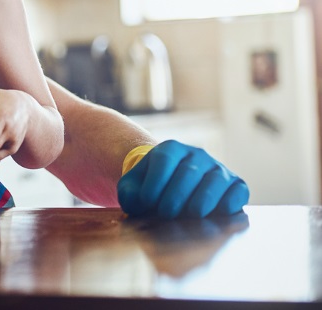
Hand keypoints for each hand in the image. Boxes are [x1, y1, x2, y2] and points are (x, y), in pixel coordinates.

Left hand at [118, 140, 249, 218]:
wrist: (175, 190)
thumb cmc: (152, 189)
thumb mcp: (134, 187)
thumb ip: (128, 193)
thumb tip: (136, 204)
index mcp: (170, 149)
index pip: (164, 159)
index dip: (155, 182)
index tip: (146, 202)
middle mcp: (197, 155)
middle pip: (189, 171)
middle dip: (176, 196)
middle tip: (166, 214)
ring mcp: (218, 169)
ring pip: (215, 180)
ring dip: (202, 201)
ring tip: (189, 216)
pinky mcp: (236, 185)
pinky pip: (238, 191)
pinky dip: (229, 203)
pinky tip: (216, 215)